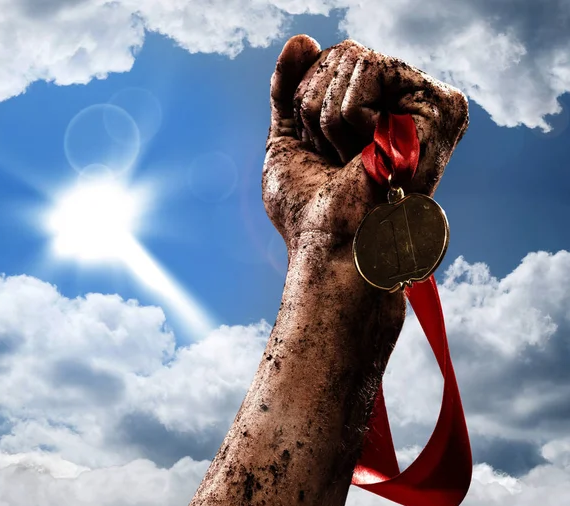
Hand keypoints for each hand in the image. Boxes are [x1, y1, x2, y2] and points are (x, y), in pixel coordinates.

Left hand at [263, 35, 468, 252]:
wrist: (330, 244)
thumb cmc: (308, 210)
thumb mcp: (286, 142)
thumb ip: (288, 89)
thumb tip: (303, 38)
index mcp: (371, 114)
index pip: (327, 63)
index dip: (306, 105)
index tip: (318, 153)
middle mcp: (400, 104)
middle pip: (339, 54)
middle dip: (316, 109)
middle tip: (336, 160)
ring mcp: (422, 103)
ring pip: (352, 58)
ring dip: (331, 119)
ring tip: (355, 160)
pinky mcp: (440, 105)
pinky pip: (371, 68)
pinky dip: (353, 115)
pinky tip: (373, 151)